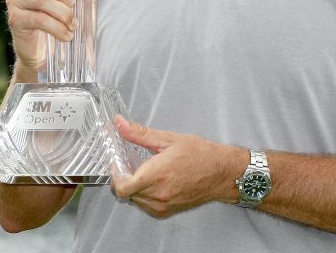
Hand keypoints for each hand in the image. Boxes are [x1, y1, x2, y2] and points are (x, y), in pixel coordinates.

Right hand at [5, 0, 106, 71]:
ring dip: (62, 13)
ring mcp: (15, 2)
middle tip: (73, 1)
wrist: (44, 51)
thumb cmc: (58, 15)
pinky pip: (39, 20)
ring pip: (41, 1)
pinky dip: (57, 28)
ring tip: (74, 23)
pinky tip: (67, 35)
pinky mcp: (16, 21)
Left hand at [111, 116, 245, 218]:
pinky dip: (144, 194)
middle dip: (124, 177)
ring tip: (145, 170)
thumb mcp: (168, 139)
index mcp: (157, 175)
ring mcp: (162, 206)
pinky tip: (154, 181)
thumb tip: (119, 124)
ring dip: (134, 186)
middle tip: (130, 162)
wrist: (221, 173)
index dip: (115, 174)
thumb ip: (140, 133)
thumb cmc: (199, 154)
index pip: (122, 186)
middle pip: (126, 192)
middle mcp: (158, 194)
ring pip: (134, 199)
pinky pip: (145, 205)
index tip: (118, 162)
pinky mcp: (166, 212)